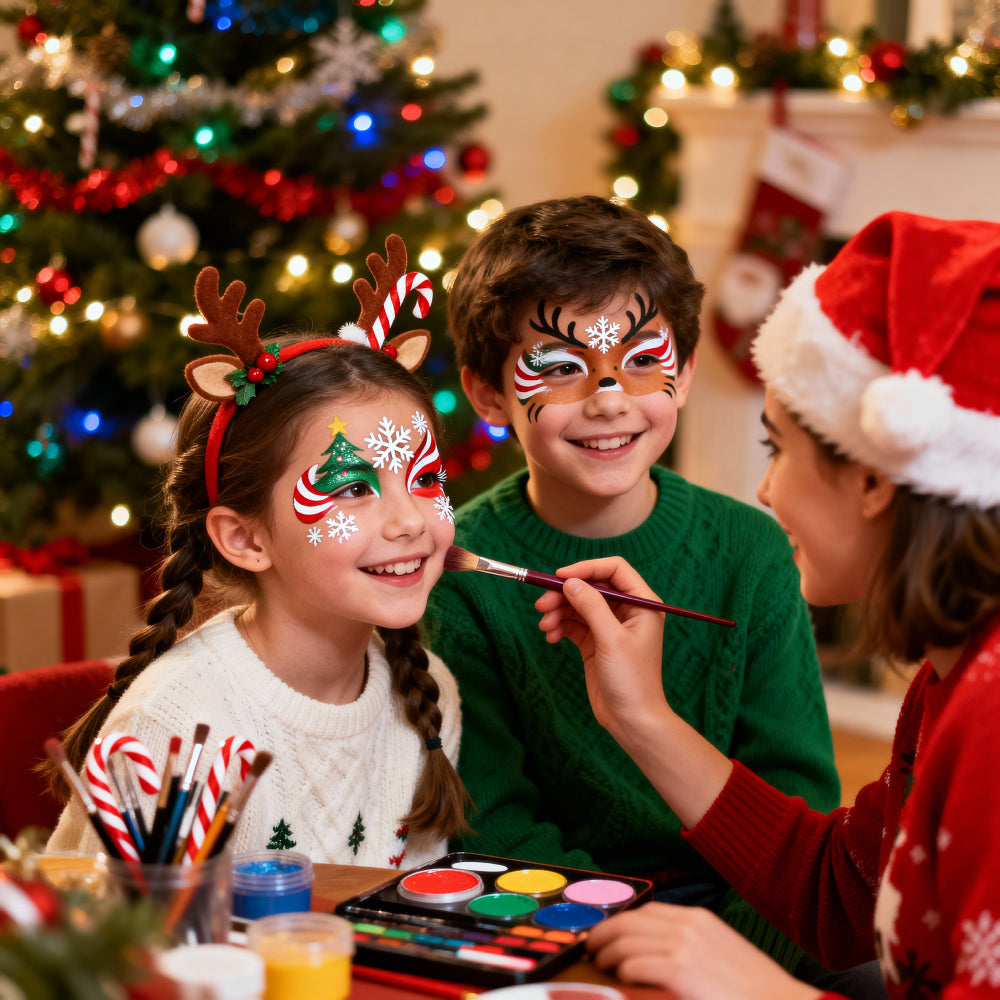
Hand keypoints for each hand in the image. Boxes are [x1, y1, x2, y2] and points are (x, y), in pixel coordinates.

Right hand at [537, 556, 732, 827]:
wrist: (631, 720)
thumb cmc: (631, 679)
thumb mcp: (611, 638)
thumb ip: (591, 606)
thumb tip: (570, 582)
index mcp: (642, 603)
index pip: (614, 569)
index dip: (587, 568)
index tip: (560, 576)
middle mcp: (627, 611)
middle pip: (591, 587)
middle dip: (566, 593)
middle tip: (542, 604)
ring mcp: (610, 627)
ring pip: (579, 605)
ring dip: (559, 611)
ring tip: (544, 625)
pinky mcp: (595, 643)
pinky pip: (574, 624)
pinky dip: (560, 626)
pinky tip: (550, 637)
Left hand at [586, 902, 823, 999]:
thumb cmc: (754, 992)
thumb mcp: (721, 956)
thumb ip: (691, 948)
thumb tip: (656, 955)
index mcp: (698, 919)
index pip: (647, 911)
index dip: (620, 921)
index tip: (605, 933)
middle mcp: (688, 925)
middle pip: (630, 920)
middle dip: (603, 932)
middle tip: (591, 948)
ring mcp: (684, 946)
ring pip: (626, 939)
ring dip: (605, 951)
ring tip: (598, 963)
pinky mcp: (680, 970)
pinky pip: (635, 963)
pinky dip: (620, 969)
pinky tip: (618, 978)